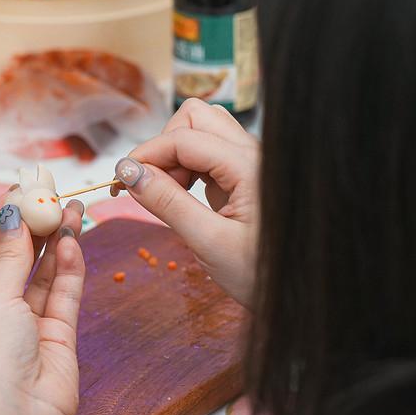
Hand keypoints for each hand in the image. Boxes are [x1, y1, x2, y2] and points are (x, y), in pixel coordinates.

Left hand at [0, 198, 86, 414]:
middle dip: (33, 226)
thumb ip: (10, 256)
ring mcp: (27, 324)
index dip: (0, 220)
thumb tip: (14, 215)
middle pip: (15, 258)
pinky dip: (70, 267)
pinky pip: (63, 293)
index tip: (19, 189)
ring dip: (57, 242)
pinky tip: (73, 240)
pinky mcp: (57, 335)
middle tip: (51, 192)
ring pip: (43, 273)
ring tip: (72, 208)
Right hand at [113, 98, 259, 305]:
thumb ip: (168, 203)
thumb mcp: (209, 242)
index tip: (120, 180)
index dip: (146, 155)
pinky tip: (181, 197)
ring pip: (201, 132)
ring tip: (166, 194)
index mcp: (250, 167)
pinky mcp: (243, 177)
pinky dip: (186, 168)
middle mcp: (252, 155)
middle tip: (149, 187)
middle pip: (195, 119)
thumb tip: (129, 174)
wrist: (296, 295)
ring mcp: (249, 164)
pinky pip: (208, 155)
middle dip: (163, 147)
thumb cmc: (263, 275)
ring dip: (174, 156)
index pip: (184, 138)